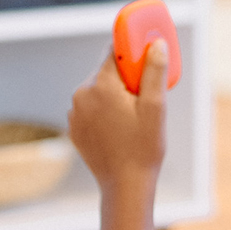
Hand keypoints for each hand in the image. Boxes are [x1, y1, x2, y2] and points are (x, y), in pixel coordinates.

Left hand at [68, 39, 168, 186]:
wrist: (124, 185)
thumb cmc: (143, 147)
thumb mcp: (155, 107)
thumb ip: (154, 71)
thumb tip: (157, 44)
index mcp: (101, 86)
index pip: (113, 52)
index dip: (131, 50)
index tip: (144, 54)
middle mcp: (81, 95)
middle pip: (106, 72)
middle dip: (125, 78)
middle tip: (144, 95)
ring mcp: (74, 112)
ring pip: (97, 90)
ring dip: (113, 94)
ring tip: (132, 115)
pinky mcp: (73, 127)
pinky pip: (90, 108)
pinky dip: (103, 110)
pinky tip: (119, 126)